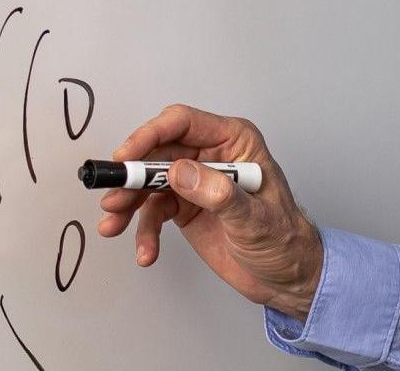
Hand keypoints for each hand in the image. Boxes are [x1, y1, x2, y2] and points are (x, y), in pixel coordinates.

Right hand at [97, 104, 323, 320]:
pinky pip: (153, 212)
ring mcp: (196, 182)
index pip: (183, 123)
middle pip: (157, 153)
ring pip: (148, 184)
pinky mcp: (185, 207)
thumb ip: (218, 193)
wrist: (286, 275)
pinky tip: (146, 253)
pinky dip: (143, 232)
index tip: (125, 159)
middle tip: (113, 200)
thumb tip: (179, 172)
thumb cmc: (283, 239)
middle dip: (131, 177)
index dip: (149, 135)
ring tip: (113, 226)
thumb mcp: (254, 218)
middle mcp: (212, 156)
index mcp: (235, 141)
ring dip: (128, 205)